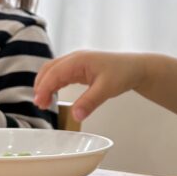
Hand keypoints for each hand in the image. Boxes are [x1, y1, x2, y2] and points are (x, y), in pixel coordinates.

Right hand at [34, 51, 148, 120]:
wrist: (137, 68)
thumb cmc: (123, 74)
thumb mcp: (107, 89)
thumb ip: (90, 102)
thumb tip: (75, 116)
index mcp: (79, 60)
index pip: (54, 73)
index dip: (44, 88)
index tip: (39, 103)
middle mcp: (75, 59)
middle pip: (49, 69)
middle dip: (41, 86)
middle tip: (40, 105)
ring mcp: (77, 63)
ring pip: (53, 72)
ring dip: (46, 85)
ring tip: (44, 103)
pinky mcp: (80, 69)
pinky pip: (62, 75)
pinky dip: (54, 85)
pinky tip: (53, 96)